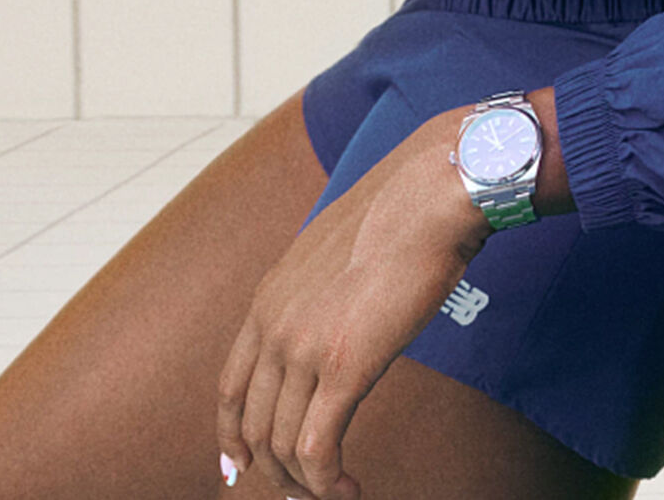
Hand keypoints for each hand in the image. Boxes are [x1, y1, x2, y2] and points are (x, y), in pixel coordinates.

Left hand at [217, 109, 487, 499]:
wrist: (432, 193)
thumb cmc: (403, 212)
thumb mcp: (339, 249)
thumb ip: (323, 289)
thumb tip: (339, 312)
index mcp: (270, 297)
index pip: (231, 386)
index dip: (232, 434)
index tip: (241, 465)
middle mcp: (274, 324)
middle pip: (255, 426)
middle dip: (276, 471)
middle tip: (307, 491)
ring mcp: (304, 346)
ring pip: (283, 446)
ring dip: (306, 485)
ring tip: (337, 494)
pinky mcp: (344, 365)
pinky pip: (317, 449)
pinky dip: (328, 484)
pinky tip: (351, 489)